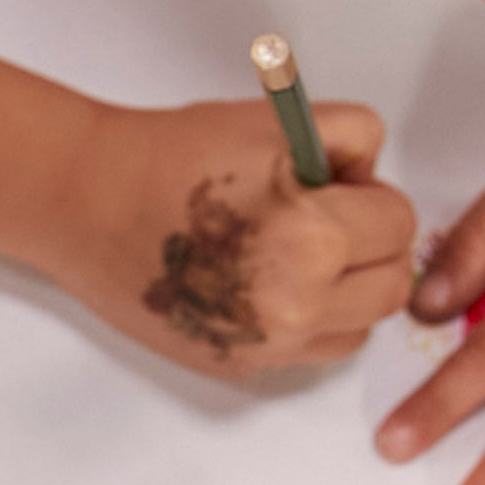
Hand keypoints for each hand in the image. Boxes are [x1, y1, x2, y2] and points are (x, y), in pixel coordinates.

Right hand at [59, 97, 416, 383]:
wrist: (87, 202)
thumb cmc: (171, 157)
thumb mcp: (275, 122)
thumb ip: (348, 139)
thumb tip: (369, 181)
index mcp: (315, 236)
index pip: (398, 224)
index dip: (373, 194)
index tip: (340, 184)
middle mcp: (298, 303)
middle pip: (392, 287)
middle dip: (374, 247)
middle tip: (333, 219)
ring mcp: (268, 343)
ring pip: (361, 327)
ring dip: (350, 292)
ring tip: (304, 255)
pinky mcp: (240, 363)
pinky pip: (312, 350)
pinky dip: (309, 320)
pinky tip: (269, 282)